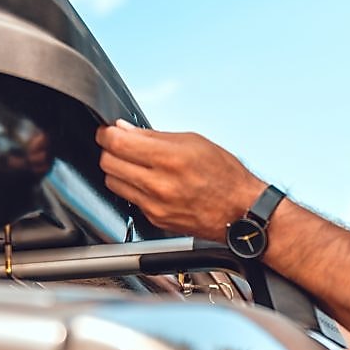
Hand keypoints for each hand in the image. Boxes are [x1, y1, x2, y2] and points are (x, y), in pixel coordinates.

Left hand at [96, 120, 264, 240]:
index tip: (107, 131)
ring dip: (118, 170)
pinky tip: (149, 181)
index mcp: (169, 159)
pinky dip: (134, 188)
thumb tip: (125, 130)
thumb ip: (154, 136)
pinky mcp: (155, 220)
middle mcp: (159, 185)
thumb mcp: (194, 142)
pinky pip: (130, 199)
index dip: (106, 133)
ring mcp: (155, 205)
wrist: (242, 212)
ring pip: (113, 183)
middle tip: (120, 145)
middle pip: (108, 163)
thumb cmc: (226, 177)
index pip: (117, 143)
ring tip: (134, 164)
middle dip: (110, 150)